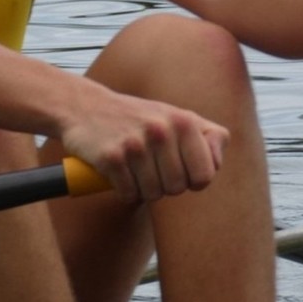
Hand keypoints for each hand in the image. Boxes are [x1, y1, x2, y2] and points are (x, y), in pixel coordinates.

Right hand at [61, 91, 228, 204]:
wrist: (84, 107)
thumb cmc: (136, 117)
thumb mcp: (174, 116)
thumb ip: (207, 136)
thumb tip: (217, 162)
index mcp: (183, 121)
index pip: (204, 176)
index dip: (191, 179)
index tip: (177, 167)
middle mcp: (161, 130)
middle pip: (177, 188)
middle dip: (164, 184)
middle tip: (150, 167)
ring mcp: (135, 144)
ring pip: (153, 194)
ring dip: (142, 188)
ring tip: (133, 168)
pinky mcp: (111, 157)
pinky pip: (128, 193)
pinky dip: (123, 189)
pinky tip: (117, 172)